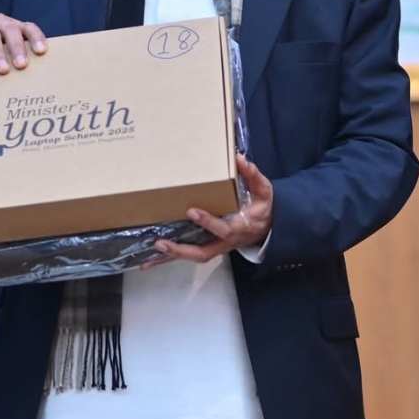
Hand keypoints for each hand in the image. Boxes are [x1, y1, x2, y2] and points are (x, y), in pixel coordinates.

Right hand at [0, 13, 46, 73]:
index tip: (41, 51)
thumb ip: (17, 61)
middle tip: (21, 66)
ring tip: (3, 70)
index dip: (36, 38)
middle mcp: (1, 21)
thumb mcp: (5, 57)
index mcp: (14, 27)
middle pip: (12, 30)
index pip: (29, 29)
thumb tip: (36, 81)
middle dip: (17, 48)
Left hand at [155, 156, 273, 262]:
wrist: (268, 228)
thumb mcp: (264, 191)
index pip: (223, 228)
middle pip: (202, 252)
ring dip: (171, 257)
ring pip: (193, 257)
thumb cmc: (263, 208)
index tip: (192, 211)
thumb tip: (239, 158)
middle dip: (181, 250)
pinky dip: (170, 258)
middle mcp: (225, 241)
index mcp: (239, 227)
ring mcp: (216, 247)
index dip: (208, 221)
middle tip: (161, 243)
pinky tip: (151, 259)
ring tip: (149, 256)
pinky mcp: (209, 247)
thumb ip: (253, 175)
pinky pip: (189, 255)